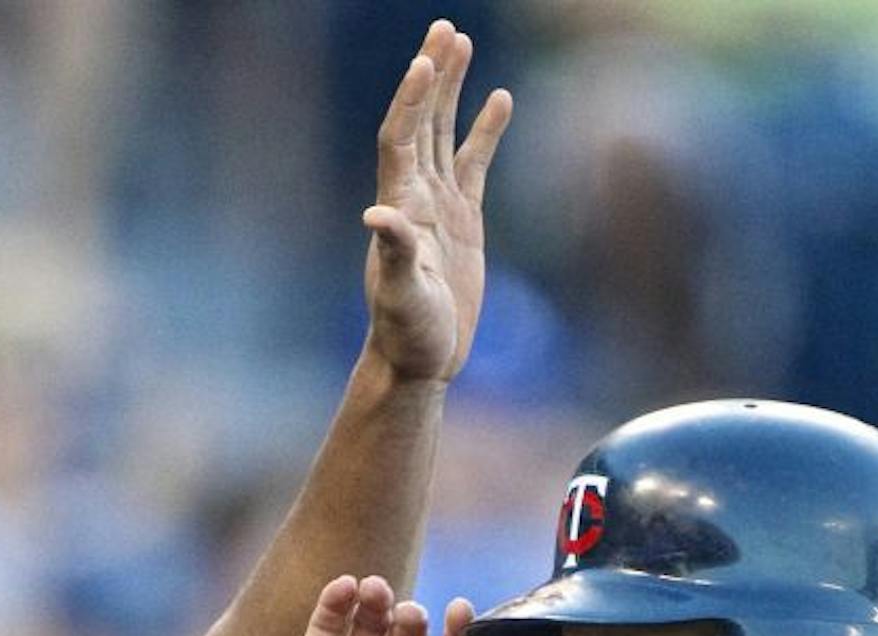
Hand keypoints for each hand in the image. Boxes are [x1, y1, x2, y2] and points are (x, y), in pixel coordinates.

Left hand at [363, 21, 512, 382]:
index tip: (423, 60)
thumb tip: (377, 216)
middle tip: (444, 28)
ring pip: (445, 134)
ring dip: (452, 90)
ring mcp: (440, 206)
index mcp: (399, 206)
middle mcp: (415, 197)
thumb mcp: (400, 296)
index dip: (410, 99)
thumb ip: (393, 254)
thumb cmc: (407, 333)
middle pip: (421, 122)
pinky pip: (474, 164)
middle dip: (432, 75)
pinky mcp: (463, 222)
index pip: (401, 138)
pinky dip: (485, 130)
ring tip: (461, 43)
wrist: (419, 360)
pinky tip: (500, 98)